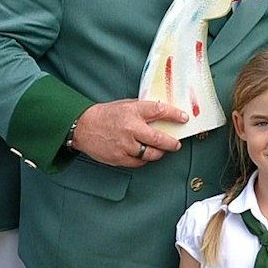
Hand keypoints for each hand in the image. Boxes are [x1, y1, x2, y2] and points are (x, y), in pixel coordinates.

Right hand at [69, 100, 187, 166]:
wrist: (83, 127)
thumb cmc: (104, 115)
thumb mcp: (125, 105)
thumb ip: (142, 110)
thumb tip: (162, 113)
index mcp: (133, 112)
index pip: (160, 111)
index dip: (175, 115)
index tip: (184, 118)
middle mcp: (131, 128)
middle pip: (159, 139)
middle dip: (172, 143)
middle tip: (176, 143)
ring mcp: (126, 145)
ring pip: (151, 154)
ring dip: (160, 153)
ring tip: (162, 150)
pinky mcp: (120, 158)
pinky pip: (139, 162)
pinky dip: (145, 159)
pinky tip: (145, 154)